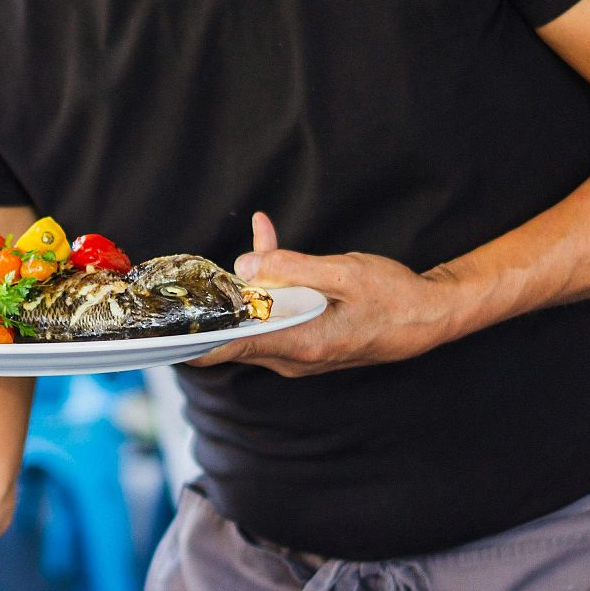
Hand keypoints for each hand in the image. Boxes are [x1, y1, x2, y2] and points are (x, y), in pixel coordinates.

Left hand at [190, 213, 466, 376]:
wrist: (430, 316)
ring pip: (254, 315)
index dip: (189, 341)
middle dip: (212, 302)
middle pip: (234, 332)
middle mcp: (292, 355)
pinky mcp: (307, 336)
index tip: (158, 332)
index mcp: (297, 344)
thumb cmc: (394, 298)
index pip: (227, 350)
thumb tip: (244, 267)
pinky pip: (275, 310)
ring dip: (246, 281)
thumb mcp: (344, 274)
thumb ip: (292, 269)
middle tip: (187, 271)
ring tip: (254, 236)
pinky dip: (269, 280)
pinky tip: (267, 236)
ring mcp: (298, 348)